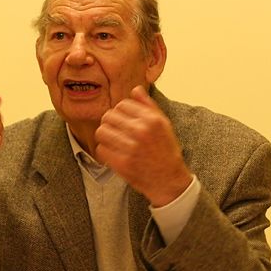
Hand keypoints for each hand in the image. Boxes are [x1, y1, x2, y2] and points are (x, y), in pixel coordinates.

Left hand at [95, 86, 192, 206]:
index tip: (122, 119)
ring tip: (112, 140)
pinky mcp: (122, 164)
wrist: (169, 180)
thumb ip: (149, 106)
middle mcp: (141, 132)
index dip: (119, 111)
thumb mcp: (164, 125)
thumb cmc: (166, 151)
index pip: (122, 105)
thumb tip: (135, 89)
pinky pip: (101, 149)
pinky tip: (113, 152)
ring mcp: (131, 148)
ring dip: (104, 135)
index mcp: (152, 120)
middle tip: (114, 130)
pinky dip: (104, 151)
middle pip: (109, 116)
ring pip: (102, 132)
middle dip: (109, 122)